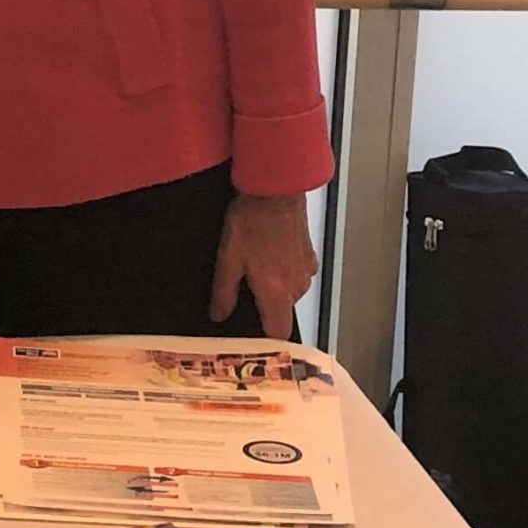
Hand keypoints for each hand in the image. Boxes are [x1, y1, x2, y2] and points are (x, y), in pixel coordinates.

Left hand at [209, 189, 316, 339]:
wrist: (275, 189)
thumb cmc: (252, 220)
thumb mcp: (228, 258)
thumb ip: (223, 292)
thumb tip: (219, 315)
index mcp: (277, 293)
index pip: (278, 334)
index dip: (264, 339)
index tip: (250, 337)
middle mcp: (297, 286)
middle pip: (281, 311)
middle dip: (263, 305)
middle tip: (242, 290)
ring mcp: (306, 270)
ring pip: (288, 291)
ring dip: (272, 284)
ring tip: (252, 263)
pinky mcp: (309, 254)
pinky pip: (295, 272)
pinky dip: (282, 268)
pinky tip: (266, 251)